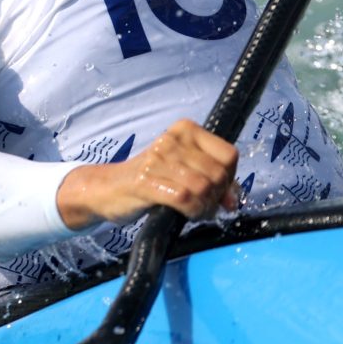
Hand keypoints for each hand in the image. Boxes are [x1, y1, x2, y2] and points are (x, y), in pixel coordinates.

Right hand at [55, 120, 240, 229]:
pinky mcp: (146, 181)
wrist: (108, 189)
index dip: (230, 179)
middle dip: (216, 197)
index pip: (229, 155)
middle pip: (218, 175)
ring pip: (204, 187)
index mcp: (186, 130)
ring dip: (203, 207)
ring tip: (193, 211)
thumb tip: (234, 199)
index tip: (218, 191)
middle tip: (203, 206)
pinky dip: (191, 211)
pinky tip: (184, 213)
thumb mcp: (185, 172)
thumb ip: (213, 180)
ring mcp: (158, 159)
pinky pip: (185, 198)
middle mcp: (172, 140)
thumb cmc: (151, 180)